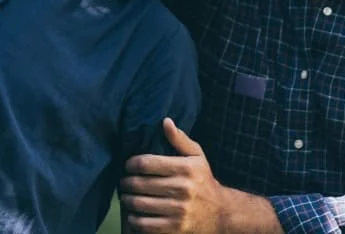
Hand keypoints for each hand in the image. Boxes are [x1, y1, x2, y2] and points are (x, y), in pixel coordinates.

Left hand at [121, 118, 223, 232]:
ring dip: (127, 200)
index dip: (130, 164)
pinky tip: (134, 213)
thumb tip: (165, 121)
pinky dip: (133, 219)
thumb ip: (180, 139)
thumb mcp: (197, 157)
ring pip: (138, 204)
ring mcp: (178, 210)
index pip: (145, 163)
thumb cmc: (204, 181)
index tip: (128, 166)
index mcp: (185, 168)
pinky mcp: (174, 227)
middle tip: (123, 182)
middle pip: (138, 184)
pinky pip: (143, 224)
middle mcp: (182, 188)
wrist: (220, 212)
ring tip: (127, 196)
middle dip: (125, 183)